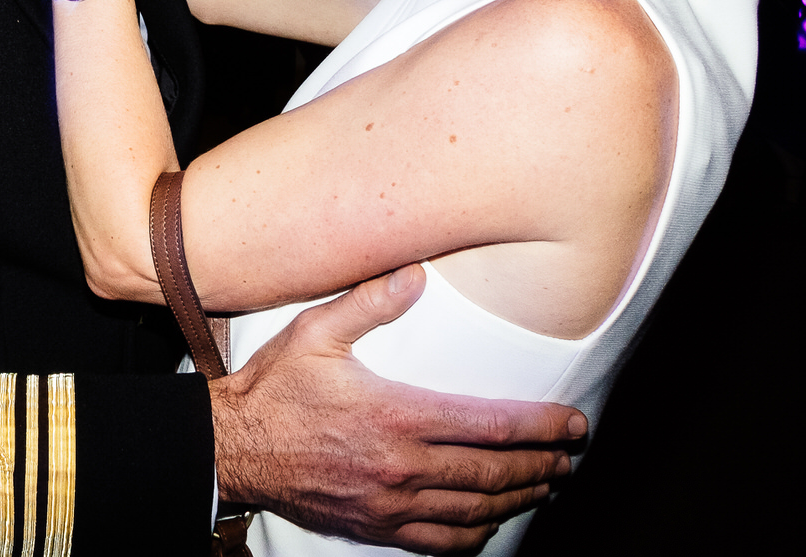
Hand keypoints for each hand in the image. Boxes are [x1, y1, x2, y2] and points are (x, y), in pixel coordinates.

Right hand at [212, 266, 585, 553]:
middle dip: (541, 465)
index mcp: (395, 417)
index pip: (490, 426)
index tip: (573, 423)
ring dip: (518, 499)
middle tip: (569, 456)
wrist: (232, 447)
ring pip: (475, 511)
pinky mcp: (375, 526)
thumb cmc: (273, 388)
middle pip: (494, 473)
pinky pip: (440, 541)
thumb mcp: (315, 334)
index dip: (541, 427)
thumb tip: (415, 275)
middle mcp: (400, 467)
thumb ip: (369, 304)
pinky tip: (490, 523)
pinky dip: (475, 535)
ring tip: (544, 485)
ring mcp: (390, 504)